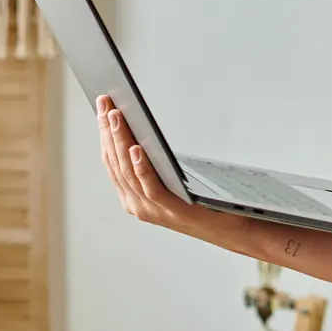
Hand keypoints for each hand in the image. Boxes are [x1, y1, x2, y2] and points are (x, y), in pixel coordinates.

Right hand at [96, 95, 200, 232]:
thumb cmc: (200, 199)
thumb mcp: (170, 178)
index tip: (102, 105)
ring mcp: (152, 209)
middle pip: (116, 163)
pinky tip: (137, 148)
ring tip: (117, 117)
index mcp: (132, 196)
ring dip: (121, 141)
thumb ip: (154, 161)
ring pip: (129, 171)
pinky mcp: (171, 210)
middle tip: (105, 102)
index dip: (104, 133)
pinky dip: (142, 167)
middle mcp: (137, 204)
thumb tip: (141, 125)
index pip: (111, 161)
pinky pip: (150, 187)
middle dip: (108, 131)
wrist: (229, 227)